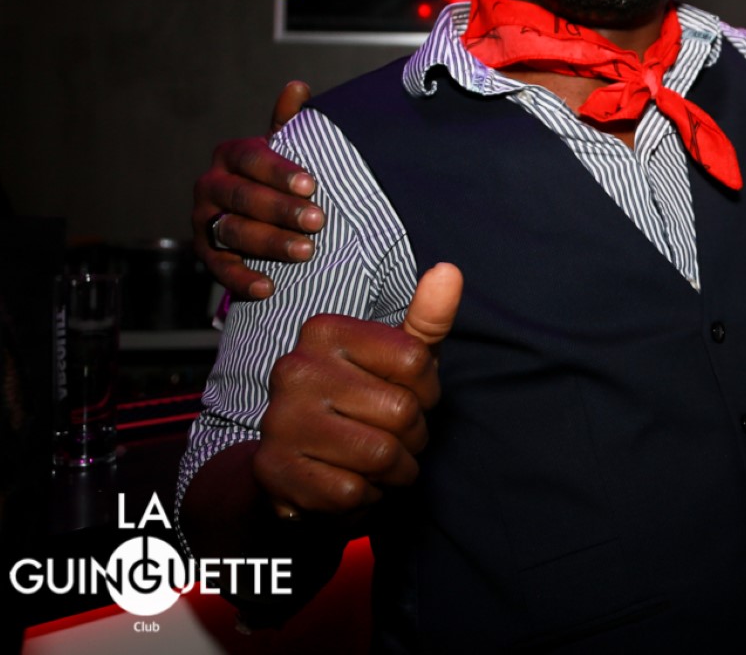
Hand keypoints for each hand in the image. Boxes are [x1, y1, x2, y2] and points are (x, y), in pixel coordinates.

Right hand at [192, 81, 322, 299]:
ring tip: (305, 252)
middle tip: (318, 221)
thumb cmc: (276, 177)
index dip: (280, 171)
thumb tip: (298, 87)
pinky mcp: (205, 253)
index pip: (253, 160)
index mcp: (231, 156)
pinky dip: (242, 279)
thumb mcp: (283, 148)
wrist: (254, 214)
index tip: (311, 184)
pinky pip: (220, 268)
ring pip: (234, 232)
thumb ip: (290, 123)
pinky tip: (267, 287)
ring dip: (270, 244)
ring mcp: (205, 220)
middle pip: (244, 198)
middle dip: (282, 211)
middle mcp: (211, 186)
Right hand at [252, 263, 462, 517]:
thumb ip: (428, 318)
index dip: (426, 392)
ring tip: (374, 463)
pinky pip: (352, 492)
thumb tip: (449, 271)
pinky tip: (348, 481)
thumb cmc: (363, 402)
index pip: (416, 361)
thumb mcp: (400, 358)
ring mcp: (279, 419)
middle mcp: (294, 368)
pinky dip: (365, 497)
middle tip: (390, 437)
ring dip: (393, 471)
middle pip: (402, 412)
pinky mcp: (273, 469)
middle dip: (412, 437)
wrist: (299, 465)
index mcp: (325, 330)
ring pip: (381, 455)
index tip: (405, 396)